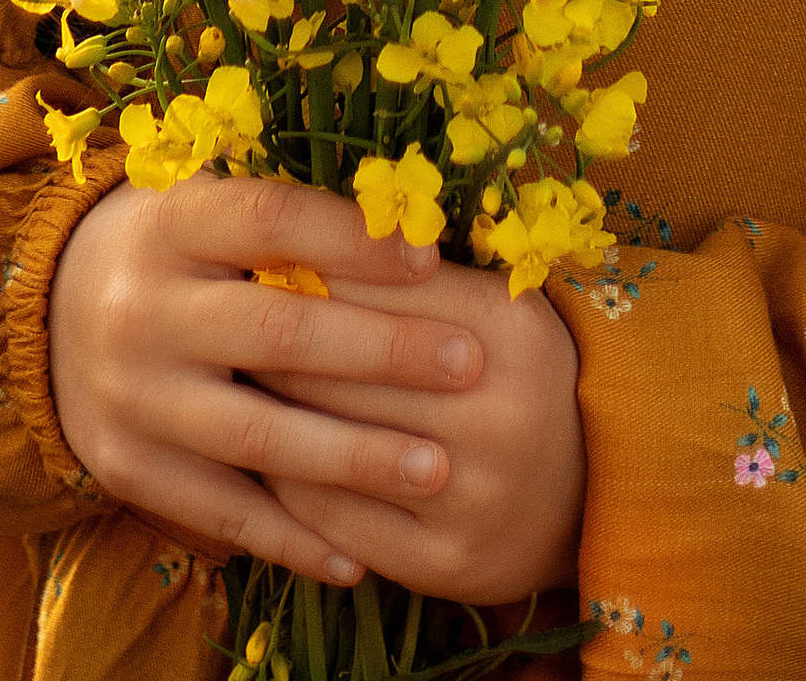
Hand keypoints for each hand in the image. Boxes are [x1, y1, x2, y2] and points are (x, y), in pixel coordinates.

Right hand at [49, 174, 496, 585]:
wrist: (56, 312)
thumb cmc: (182, 252)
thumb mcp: (214, 209)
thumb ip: (294, 223)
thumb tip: (421, 239)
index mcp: (175, 223)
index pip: (272, 220)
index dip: (354, 240)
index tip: (435, 261)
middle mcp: (145, 307)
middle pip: (277, 334)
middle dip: (383, 352)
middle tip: (468, 364)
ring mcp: (134, 393)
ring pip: (258, 435)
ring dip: (354, 457)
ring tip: (437, 468)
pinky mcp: (129, 466)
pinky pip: (223, 512)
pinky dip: (294, 537)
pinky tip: (359, 556)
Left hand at [258, 241, 584, 606]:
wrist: (586, 490)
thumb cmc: (513, 371)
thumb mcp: (486, 302)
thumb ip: (406, 277)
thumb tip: (294, 243)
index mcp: (508, 326)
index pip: (373, 283)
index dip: (303, 270)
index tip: (248, 260)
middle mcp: (496, 411)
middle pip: (343, 361)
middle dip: (270, 337)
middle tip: (220, 320)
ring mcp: (472, 495)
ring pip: (331, 440)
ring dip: (267, 408)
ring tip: (226, 380)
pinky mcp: (444, 562)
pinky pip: (333, 517)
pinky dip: (284, 484)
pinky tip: (261, 455)